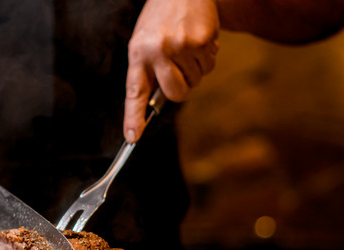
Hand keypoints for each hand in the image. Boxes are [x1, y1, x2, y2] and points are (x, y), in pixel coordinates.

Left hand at [124, 0, 219, 142]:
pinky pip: (209, 66)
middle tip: (178, 72)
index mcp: (138, 52)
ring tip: (185, 46)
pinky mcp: (203, 41)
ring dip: (194, 69)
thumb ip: (147, 70)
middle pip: (176, 94)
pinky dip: (206, 57)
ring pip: (196, 80)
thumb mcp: (143, 41)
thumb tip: (154, 103)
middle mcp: (158, 50)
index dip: (133, 117)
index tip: (133, 137)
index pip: (134, 92)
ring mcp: (182, 46)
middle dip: (181, 90)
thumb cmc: (160, 18)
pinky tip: (197, 40)